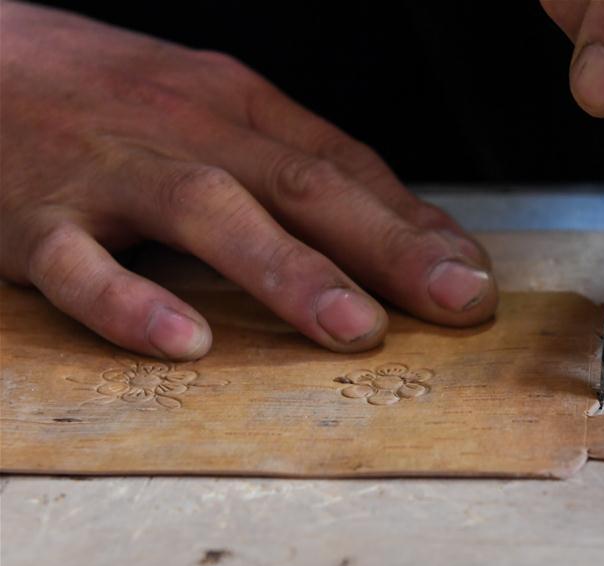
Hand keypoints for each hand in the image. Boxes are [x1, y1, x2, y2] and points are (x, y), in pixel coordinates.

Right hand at [0, 2, 495, 358]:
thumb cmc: (109, 97)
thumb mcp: (213, 112)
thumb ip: (296, 167)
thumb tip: (397, 229)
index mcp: (237, 108)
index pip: (345, 165)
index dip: (415, 224)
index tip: (471, 278)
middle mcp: (188, 131)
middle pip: (301, 186)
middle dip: (386, 248)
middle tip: (454, 302)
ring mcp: (111, 171)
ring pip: (208, 213)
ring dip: (287, 271)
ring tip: (354, 329)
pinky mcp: (33, 216)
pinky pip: (79, 263)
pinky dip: (130, 302)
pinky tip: (184, 341)